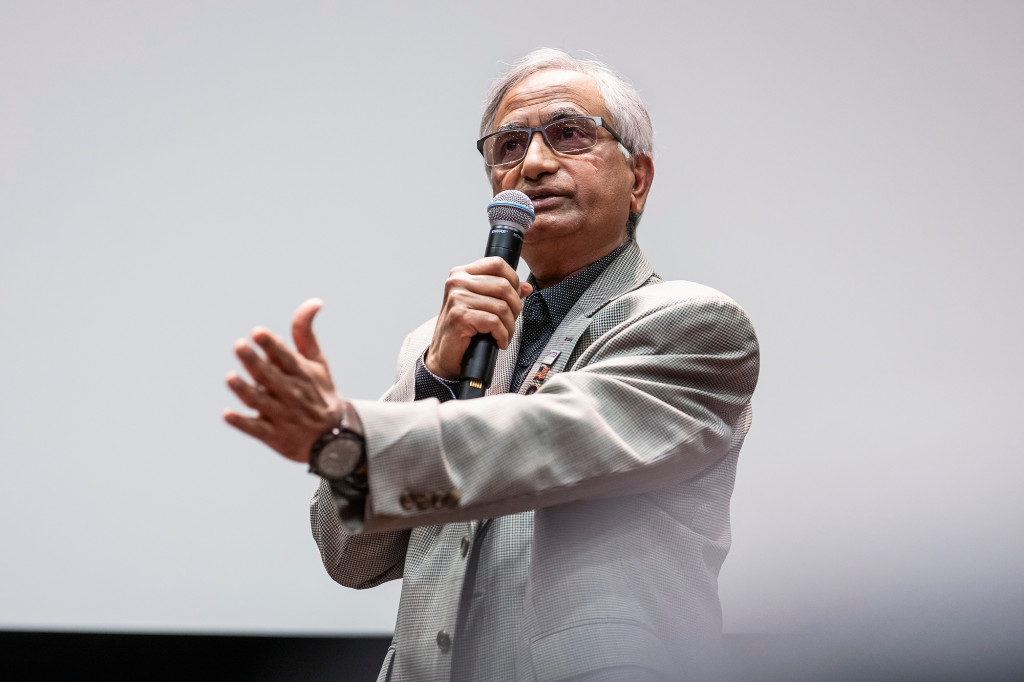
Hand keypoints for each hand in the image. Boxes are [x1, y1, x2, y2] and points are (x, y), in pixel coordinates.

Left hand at [223, 298, 343, 462]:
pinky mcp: (274, 435)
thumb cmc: (319, 393)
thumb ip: (305, 333)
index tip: (258, 332)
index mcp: (301, 374)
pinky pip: (256, 429)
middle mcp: (292, 394)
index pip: (285, 357)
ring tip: (231, 378)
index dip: (272, 345)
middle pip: (270, 377)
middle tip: (239, 346)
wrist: (335, 439)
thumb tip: (314, 302)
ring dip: (245, 390)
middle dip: (254, 362)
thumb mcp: (318, 363)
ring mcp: (282, 415)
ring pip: (260, 402)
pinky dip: (242, 423)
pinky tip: (227, 415)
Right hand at [425, 257, 532, 379]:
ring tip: (504, 335)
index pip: (496, 264)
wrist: (444, 355)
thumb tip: (526, 287)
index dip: (513, 279)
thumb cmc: (462, 330)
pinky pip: (494, 322)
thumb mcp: (483, 305)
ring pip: (502, 307)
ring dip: (509, 326)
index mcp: (462, 274)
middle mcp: (457, 282)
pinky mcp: (460, 316)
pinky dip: (502, 335)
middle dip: (515, 307)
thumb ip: (502, 293)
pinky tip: (498, 341)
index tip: (514, 297)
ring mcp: (457, 298)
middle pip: (503, 286)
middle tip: (510, 321)